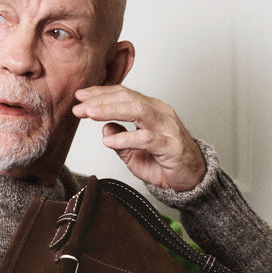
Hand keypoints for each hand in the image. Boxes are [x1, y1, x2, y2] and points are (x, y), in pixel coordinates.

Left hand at [73, 85, 206, 191]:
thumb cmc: (166, 163)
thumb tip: (104, 127)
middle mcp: (160, 113)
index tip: (80, 96)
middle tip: (79, 106)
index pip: (124, 94)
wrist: (192, 179)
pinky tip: (108, 140)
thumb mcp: (134, 152)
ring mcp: (167, 128)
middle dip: (101, 100)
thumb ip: (120, 139)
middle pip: (128, 98)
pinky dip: (126, 138)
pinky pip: (146, 138)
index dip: (101, 93)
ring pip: (138, 110)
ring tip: (90, 114)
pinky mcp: (171, 145)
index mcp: (151, 109)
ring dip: (111, 110)